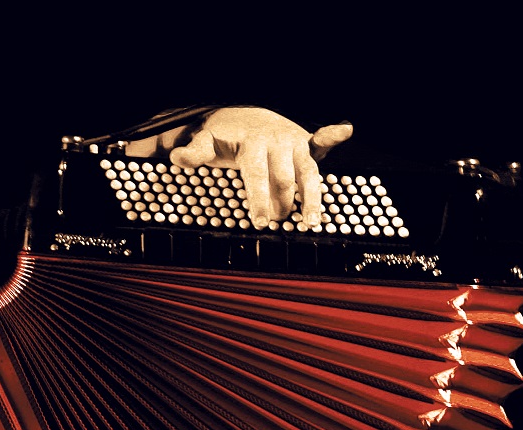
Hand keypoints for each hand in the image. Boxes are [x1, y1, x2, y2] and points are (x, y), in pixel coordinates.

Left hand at [170, 107, 352, 228]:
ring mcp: (294, 143)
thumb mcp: (208, 142)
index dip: (257, 198)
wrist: (246, 113)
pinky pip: (322, 139)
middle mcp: (276, 142)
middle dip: (282, 203)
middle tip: (278, 223)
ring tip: (313, 221)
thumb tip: (176, 157)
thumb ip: (195, 152)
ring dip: (312, 197)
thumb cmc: (227, 135)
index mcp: (252, 144)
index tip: (258, 222)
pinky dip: (334, 133)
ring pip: (308, 171)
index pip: (256, 174)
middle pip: (284, 178)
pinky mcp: (307, 143)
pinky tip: (345, 129)